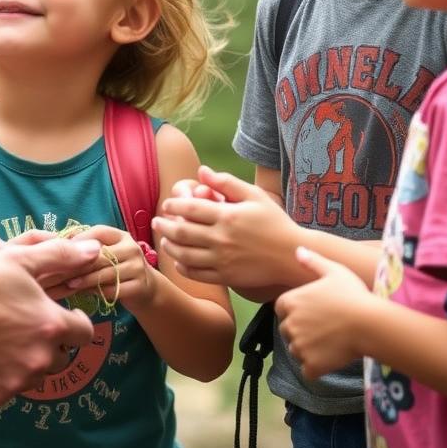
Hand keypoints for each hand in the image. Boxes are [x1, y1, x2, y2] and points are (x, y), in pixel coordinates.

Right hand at [0, 239, 98, 405]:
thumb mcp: (18, 260)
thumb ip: (61, 256)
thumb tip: (95, 249)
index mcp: (51, 325)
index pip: (85, 333)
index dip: (75, 322)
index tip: (62, 315)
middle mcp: (40, 358)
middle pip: (61, 356)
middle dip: (50, 342)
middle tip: (25, 324)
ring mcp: (17, 381)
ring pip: (35, 374)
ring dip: (27, 360)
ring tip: (2, 337)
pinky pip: (8, 388)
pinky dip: (1, 375)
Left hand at [52, 225, 156, 311]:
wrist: (147, 290)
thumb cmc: (119, 268)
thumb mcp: (108, 253)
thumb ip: (89, 247)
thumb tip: (58, 240)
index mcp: (121, 236)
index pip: (99, 232)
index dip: (79, 239)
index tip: (61, 248)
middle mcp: (131, 248)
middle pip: (101, 254)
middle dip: (78, 263)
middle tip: (59, 271)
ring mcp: (137, 268)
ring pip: (105, 273)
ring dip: (85, 279)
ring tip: (68, 283)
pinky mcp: (138, 287)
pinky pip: (112, 290)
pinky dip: (96, 292)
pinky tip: (84, 293)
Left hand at [155, 167, 299, 288]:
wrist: (291, 255)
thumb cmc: (273, 221)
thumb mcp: (254, 195)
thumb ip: (226, 182)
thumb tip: (201, 170)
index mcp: (227, 215)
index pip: (189, 208)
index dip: (173, 205)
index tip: (166, 204)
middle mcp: (222, 238)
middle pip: (181, 231)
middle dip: (164, 225)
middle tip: (155, 221)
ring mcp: (223, 259)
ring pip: (185, 254)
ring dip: (169, 246)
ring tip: (164, 240)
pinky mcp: (226, 276)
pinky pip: (197, 273)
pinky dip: (183, 267)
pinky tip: (179, 260)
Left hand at [275, 246, 373, 378]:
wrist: (370, 324)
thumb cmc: (353, 295)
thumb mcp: (333, 271)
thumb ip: (312, 261)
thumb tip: (297, 250)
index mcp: (289, 302)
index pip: (281, 310)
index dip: (297, 312)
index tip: (315, 313)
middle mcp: (289, 324)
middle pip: (287, 331)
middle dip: (301, 332)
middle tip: (325, 328)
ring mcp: (299, 346)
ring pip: (296, 351)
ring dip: (308, 351)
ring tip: (330, 342)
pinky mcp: (311, 365)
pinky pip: (307, 371)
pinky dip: (316, 368)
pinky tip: (331, 358)